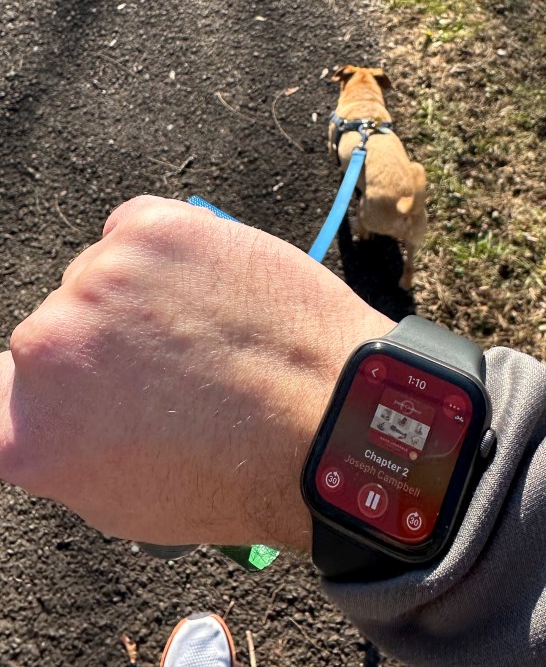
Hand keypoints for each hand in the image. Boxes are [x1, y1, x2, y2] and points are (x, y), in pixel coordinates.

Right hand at [0, 196, 391, 547]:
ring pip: (103, 275)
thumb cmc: (241, 472)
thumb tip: (48, 403)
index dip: (50, 384)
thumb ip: (59, 444)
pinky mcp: (150, 228)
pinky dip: (169, 250)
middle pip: (57, 327)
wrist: (330, 417)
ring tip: (209, 331)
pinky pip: (137, 230)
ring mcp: (98, 279)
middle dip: (103, 342)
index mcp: (24, 432)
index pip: (4, 386)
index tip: (89, 380)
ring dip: (140, 293)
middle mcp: (46, 348)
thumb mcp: (119, 499)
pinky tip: (214, 288)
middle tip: (172, 365)